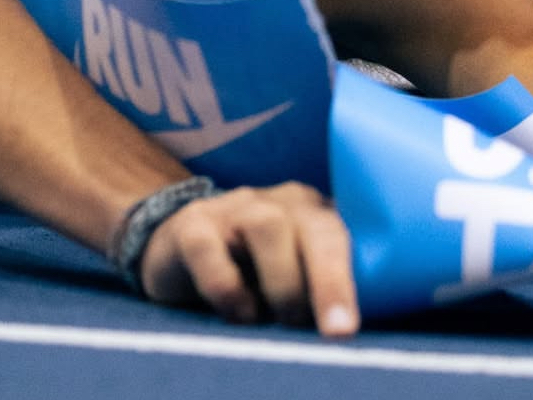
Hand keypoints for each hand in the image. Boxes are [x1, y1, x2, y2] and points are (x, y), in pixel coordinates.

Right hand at [138, 181, 358, 336]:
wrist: (182, 244)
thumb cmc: (252, 272)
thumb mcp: (293, 276)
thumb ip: (321, 288)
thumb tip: (348, 327)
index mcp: (314, 213)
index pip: (345, 237)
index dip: (350, 280)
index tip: (348, 328)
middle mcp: (280, 203)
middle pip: (317, 227)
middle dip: (329, 281)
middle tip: (334, 330)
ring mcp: (235, 208)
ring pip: (267, 227)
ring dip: (281, 282)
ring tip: (277, 320)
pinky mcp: (193, 224)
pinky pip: (208, 247)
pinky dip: (225, 286)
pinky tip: (236, 312)